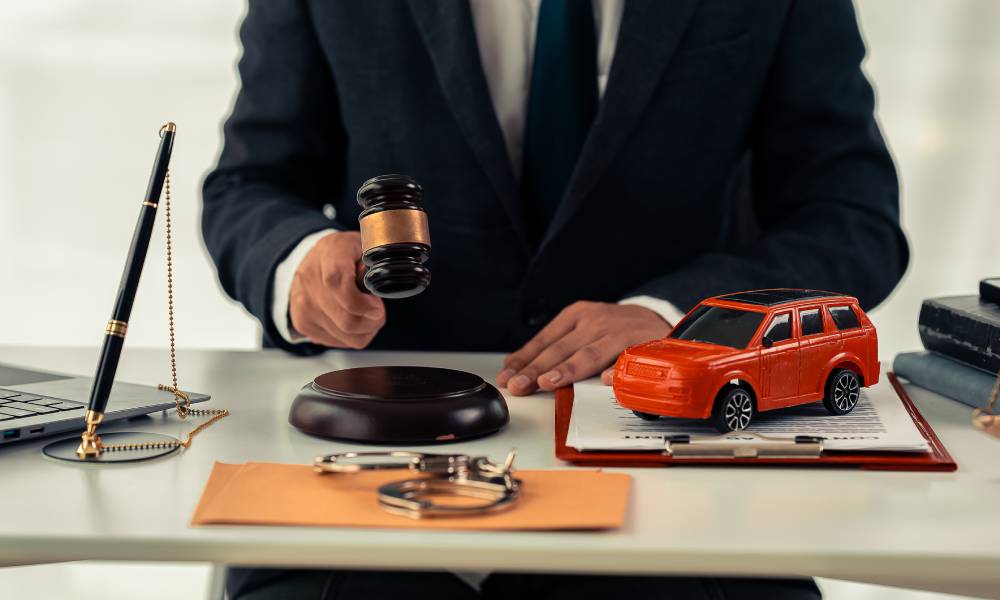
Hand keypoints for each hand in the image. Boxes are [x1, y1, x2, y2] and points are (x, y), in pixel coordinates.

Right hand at [289, 231, 384, 347]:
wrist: (311, 258)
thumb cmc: (343, 253)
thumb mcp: (363, 244)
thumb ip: (376, 262)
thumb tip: (379, 286)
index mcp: (330, 252)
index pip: (337, 283)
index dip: (362, 303)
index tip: (377, 306)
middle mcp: (310, 278)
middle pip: (346, 319)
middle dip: (372, 320)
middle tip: (378, 311)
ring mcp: (304, 303)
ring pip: (346, 335)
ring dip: (365, 330)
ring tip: (367, 314)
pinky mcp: (302, 322)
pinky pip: (336, 342)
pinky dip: (351, 335)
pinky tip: (352, 319)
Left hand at [496, 301, 671, 395]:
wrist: (657, 319)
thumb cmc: (612, 330)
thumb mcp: (581, 330)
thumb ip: (552, 347)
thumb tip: (514, 365)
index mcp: (576, 316)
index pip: (545, 340)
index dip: (525, 360)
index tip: (507, 377)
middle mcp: (596, 321)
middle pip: (562, 348)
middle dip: (537, 369)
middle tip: (519, 385)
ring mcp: (619, 332)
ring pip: (590, 354)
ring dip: (568, 369)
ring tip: (549, 382)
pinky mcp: (643, 345)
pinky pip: (628, 361)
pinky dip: (616, 370)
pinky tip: (604, 381)